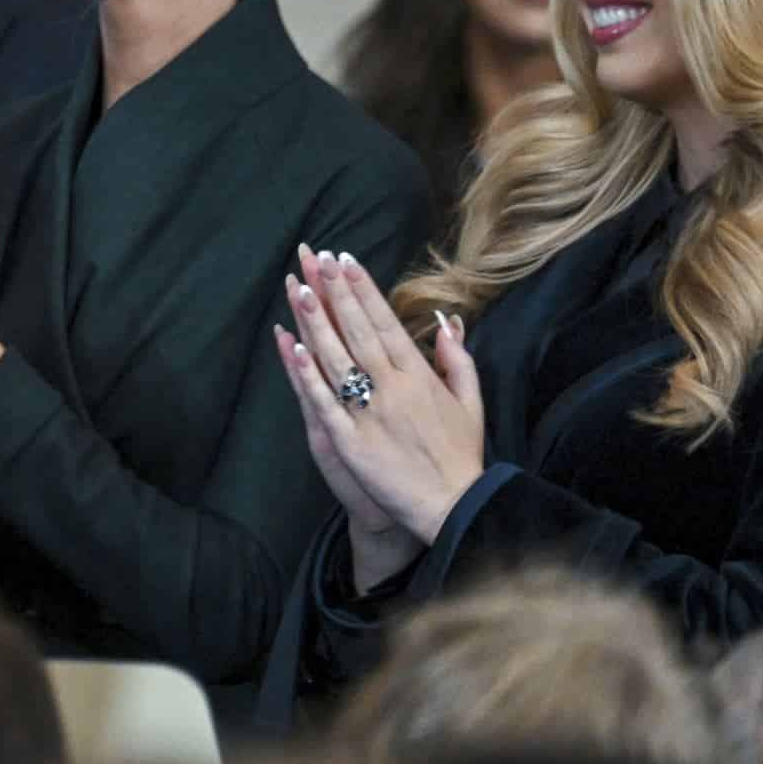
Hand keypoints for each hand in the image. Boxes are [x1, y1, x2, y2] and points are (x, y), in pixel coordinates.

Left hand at [274, 244, 485, 585]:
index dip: (363, 290)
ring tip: (297, 288)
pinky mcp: (351, 441)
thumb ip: (457, 360)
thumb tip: (445, 321)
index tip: (345, 259)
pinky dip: (308, 373)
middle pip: (359, 331)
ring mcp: (370, 413)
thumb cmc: (460, 455)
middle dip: (336, 292)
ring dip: (316, 322)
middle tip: (316, 257)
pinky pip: (325, 401)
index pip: (386, 322)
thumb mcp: (470, 403)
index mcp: (420, 376)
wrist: (453, 506)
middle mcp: (394, 388)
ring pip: (337, 358)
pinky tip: (292, 346)